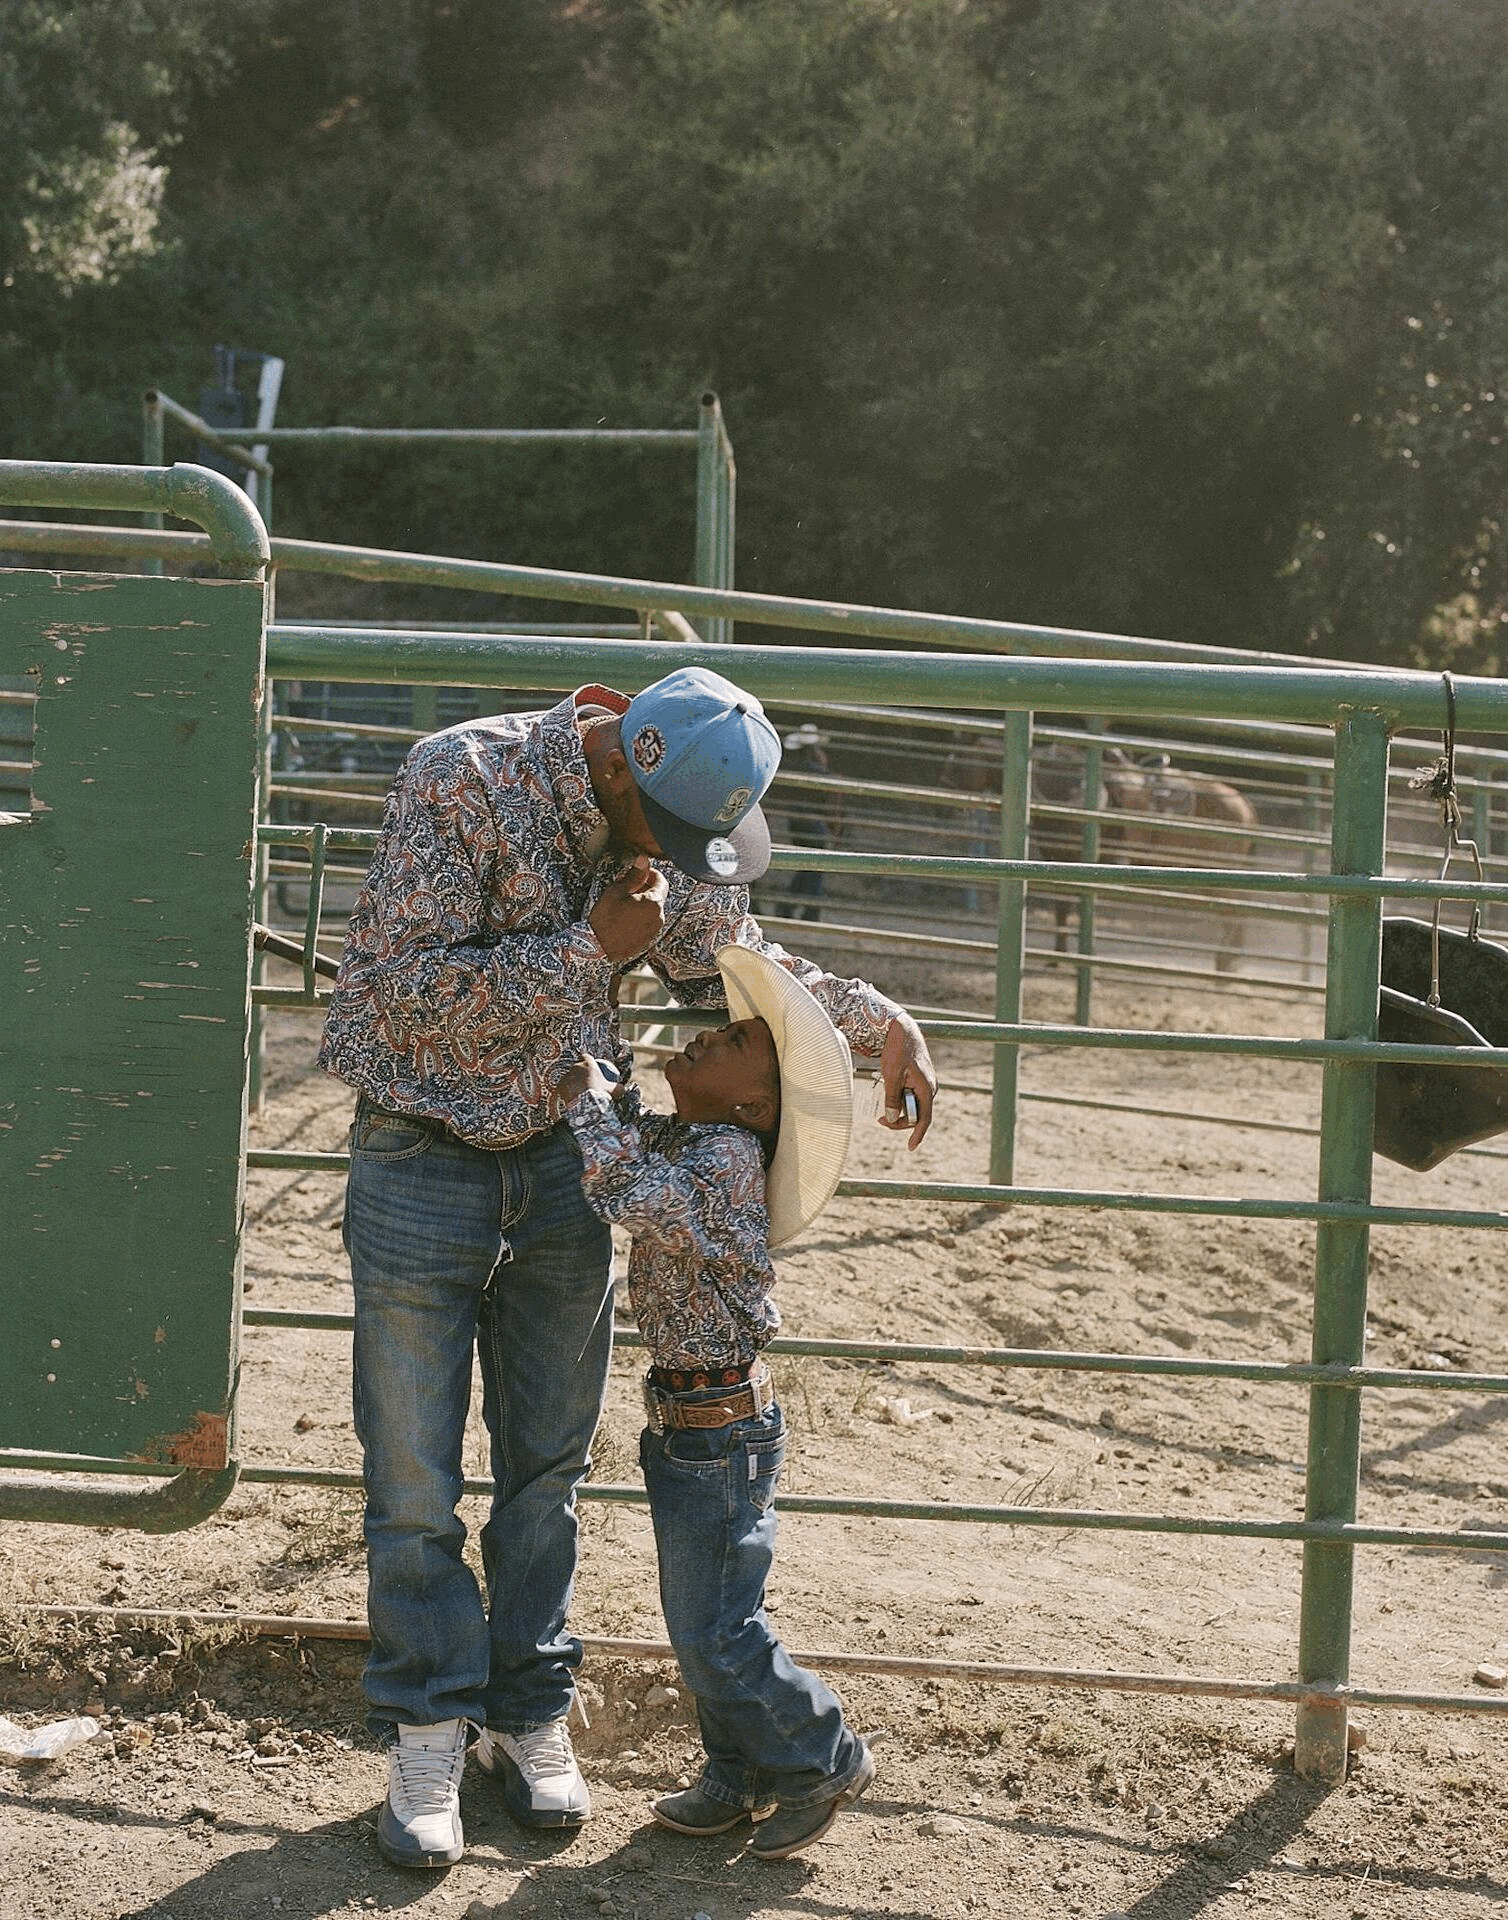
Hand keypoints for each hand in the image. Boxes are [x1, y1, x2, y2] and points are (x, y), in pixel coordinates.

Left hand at [551, 1054, 612, 1116]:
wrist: (586, 1107)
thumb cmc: (601, 1096)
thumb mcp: (613, 1091)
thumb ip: (618, 1087)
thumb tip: (622, 1088)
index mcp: (588, 1064)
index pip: (585, 1057)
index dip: (587, 1060)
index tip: (590, 1066)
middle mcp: (576, 1067)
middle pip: (576, 1066)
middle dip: (579, 1071)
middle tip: (584, 1080)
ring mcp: (566, 1076)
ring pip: (569, 1077)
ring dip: (572, 1081)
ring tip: (576, 1089)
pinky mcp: (560, 1086)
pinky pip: (564, 1087)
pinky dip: (567, 1091)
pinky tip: (570, 1097)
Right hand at [589, 854, 668, 962]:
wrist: (596, 947)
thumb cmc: (605, 919)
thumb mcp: (617, 891)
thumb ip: (634, 875)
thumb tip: (644, 859)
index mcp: (654, 903)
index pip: (662, 881)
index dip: (651, 874)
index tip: (639, 873)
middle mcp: (659, 917)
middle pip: (659, 895)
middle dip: (646, 888)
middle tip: (628, 888)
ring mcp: (655, 930)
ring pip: (653, 909)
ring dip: (643, 902)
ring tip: (624, 904)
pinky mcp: (648, 939)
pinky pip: (649, 921)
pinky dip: (641, 915)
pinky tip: (625, 917)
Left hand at [876, 1011, 935, 1148]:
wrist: (902, 1031)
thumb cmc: (897, 1050)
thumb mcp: (891, 1075)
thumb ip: (891, 1098)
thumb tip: (890, 1118)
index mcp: (926, 1089)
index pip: (924, 1118)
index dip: (917, 1134)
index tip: (910, 1147)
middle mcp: (929, 1089)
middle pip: (916, 1115)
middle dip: (899, 1120)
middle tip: (880, 1120)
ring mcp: (925, 1085)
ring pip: (912, 1106)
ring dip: (898, 1109)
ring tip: (882, 1101)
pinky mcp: (919, 1081)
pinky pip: (910, 1097)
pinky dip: (899, 1100)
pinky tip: (888, 1093)